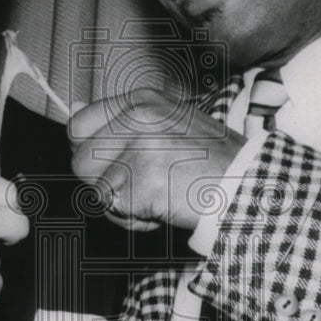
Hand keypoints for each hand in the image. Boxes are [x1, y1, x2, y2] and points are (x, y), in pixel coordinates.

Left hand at [69, 88, 245, 230]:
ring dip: (119, 204)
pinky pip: (114, 209)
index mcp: (141, 101)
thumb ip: (121, 122)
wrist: (249, 185)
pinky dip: (135, 219)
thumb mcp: (168, 124)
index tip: (113, 166)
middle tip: (140, 187)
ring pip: (94, 189)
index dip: (90, 154)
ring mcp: (140, 147)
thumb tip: (71, 110)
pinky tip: (163, 209)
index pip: (78, 125)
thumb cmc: (212, 162)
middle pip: (80, 160)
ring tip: (154, 198)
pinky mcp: (143, 180)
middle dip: (103, 183)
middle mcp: (137, 117)